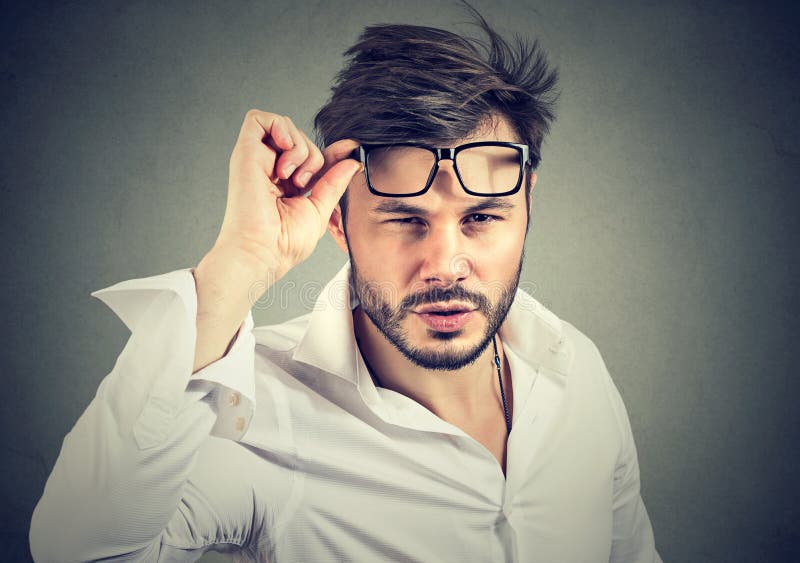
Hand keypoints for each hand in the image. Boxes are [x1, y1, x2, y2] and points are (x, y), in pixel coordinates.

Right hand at [211, 109, 360, 280]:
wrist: (263, 251)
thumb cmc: (284, 242)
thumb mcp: (320, 208)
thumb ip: (334, 182)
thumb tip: (351, 162)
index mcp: (285, 184)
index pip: (310, 154)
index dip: (330, 150)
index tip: (351, 149)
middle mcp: (269, 169)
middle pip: (300, 138)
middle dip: (312, 156)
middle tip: (303, 184)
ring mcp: (256, 160)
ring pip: (284, 126)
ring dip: (298, 147)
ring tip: (291, 177)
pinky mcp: (244, 153)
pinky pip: (259, 118)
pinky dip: (278, 127)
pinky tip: (285, 153)